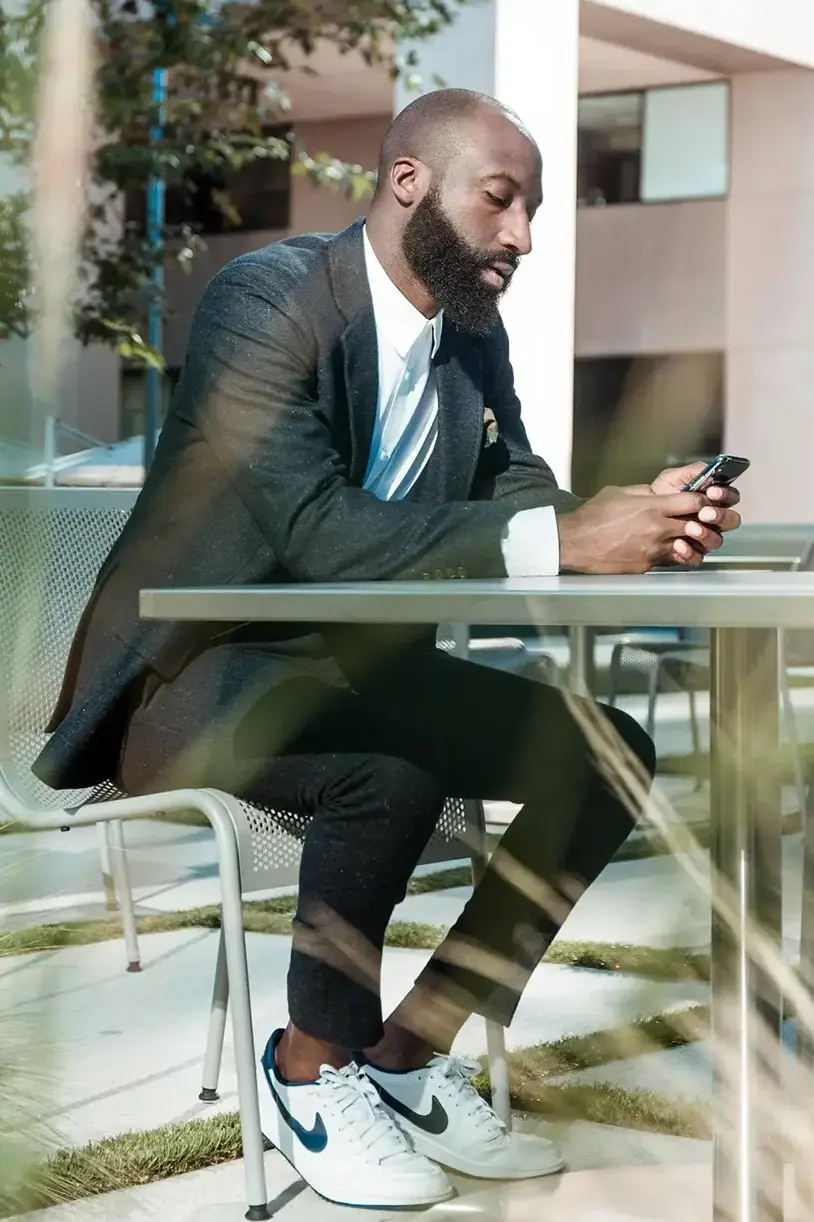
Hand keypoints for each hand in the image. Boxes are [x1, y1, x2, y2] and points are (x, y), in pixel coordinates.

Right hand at [558, 486, 714, 574]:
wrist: (575, 543)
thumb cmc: (593, 516)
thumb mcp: (620, 493)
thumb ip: (645, 493)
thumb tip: (658, 494)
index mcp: (653, 507)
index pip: (694, 502)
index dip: (703, 501)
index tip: (702, 501)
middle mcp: (659, 529)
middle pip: (698, 525)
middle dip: (702, 522)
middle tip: (700, 519)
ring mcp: (654, 550)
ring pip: (688, 546)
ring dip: (689, 540)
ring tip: (684, 535)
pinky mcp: (647, 566)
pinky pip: (669, 559)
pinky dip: (671, 554)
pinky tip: (663, 548)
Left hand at [650, 463, 741, 564]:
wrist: (639, 514)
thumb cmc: (660, 495)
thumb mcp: (673, 477)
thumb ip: (694, 472)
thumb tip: (710, 470)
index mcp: (714, 500)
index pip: (731, 497)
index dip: (725, 494)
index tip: (712, 491)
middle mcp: (713, 520)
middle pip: (731, 520)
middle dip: (720, 516)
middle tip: (705, 513)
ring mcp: (704, 538)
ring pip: (716, 540)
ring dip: (706, 534)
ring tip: (691, 528)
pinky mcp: (691, 552)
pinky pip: (697, 557)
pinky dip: (689, 552)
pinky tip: (679, 544)